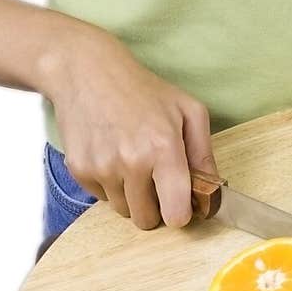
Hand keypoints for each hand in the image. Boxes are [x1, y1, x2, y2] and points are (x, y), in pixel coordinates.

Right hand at [41, 24, 219, 230]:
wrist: (87, 70)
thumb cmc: (142, 89)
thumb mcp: (187, 109)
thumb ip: (204, 153)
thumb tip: (211, 192)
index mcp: (163, 147)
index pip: (175, 214)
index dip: (180, 212)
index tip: (179, 201)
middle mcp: (131, 162)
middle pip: (147, 220)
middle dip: (154, 205)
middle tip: (153, 176)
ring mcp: (102, 167)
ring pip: (123, 211)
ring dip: (130, 195)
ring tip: (129, 159)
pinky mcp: (79, 169)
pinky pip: (101, 198)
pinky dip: (108, 184)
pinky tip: (110, 153)